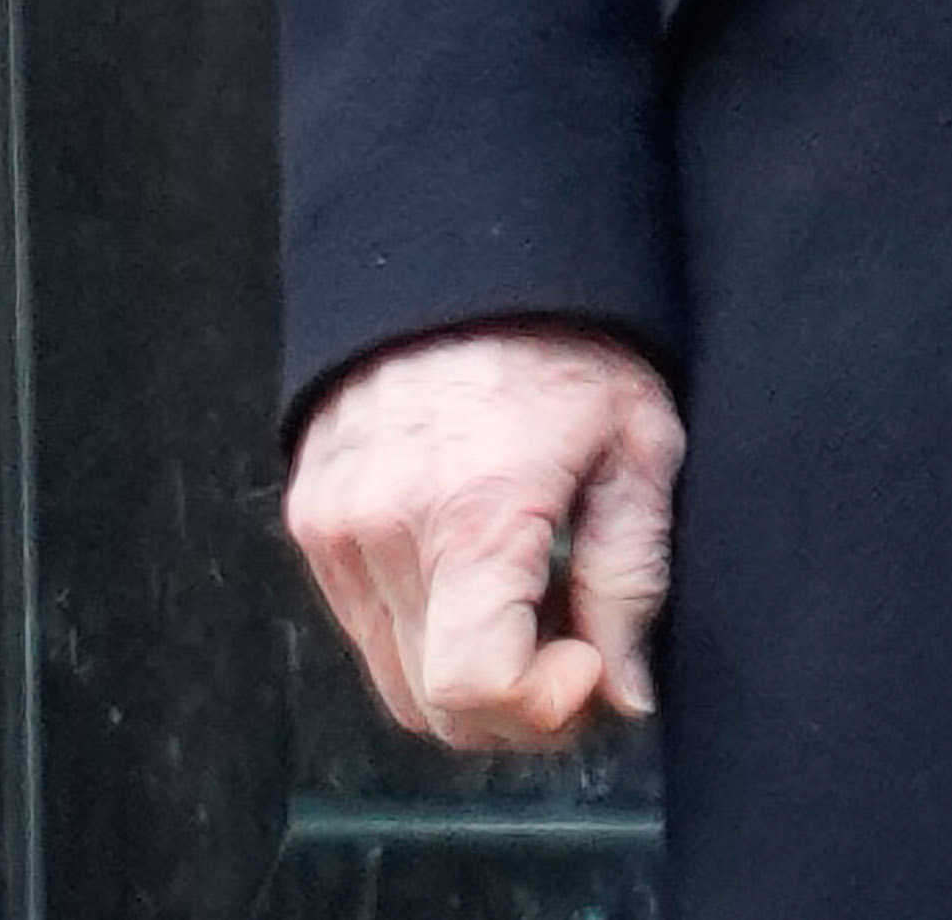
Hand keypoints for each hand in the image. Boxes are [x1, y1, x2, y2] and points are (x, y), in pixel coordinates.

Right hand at [283, 322, 683, 749]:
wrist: (467, 242)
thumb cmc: (562, 331)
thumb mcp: (637, 441)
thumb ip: (632, 576)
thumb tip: (624, 691)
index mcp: (468, 508)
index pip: (471, 688)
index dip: (544, 708)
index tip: (592, 664)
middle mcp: (382, 523)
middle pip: (435, 706)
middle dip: (520, 706)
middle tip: (579, 648)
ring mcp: (334, 522)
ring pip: (397, 677)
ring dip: (472, 671)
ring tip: (534, 596)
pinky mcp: (314, 513)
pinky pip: (367, 622)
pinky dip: (428, 627)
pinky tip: (482, 569)